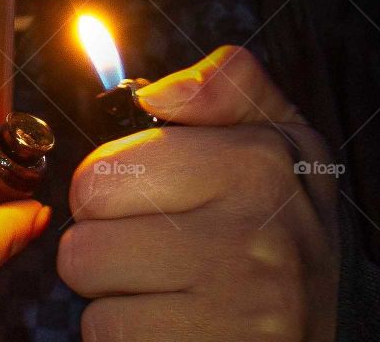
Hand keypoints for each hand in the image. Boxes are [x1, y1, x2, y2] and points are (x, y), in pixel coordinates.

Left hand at [56, 45, 341, 341]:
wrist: (319, 333)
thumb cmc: (277, 231)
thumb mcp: (276, 141)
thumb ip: (227, 87)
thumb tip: (158, 94)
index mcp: (259, 165)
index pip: (100, 173)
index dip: (106, 184)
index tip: (143, 194)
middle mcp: (254, 238)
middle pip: (85, 232)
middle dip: (102, 238)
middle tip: (152, 244)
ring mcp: (237, 311)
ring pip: (92, 288)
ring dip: (113, 290)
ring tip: (166, 286)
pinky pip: (107, 338)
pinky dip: (127, 335)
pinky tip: (172, 325)